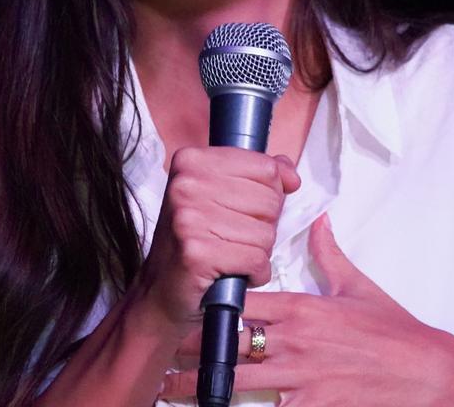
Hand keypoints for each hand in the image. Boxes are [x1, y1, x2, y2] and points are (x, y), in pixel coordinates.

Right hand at [133, 147, 301, 338]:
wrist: (161, 292)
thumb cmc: (197, 241)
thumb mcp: (222, 195)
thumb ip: (261, 176)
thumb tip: (292, 177)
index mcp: (192, 161)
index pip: (266, 167)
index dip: (268, 194)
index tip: (243, 210)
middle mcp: (186, 185)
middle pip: (269, 201)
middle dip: (263, 226)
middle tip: (234, 237)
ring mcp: (188, 219)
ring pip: (266, 233)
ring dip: (258, 252)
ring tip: (231, 255)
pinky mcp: (196, 254)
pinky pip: (257, 260)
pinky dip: (255, 273)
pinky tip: (233, 273)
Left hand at [163, 213, 453, 405]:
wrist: (431, 376)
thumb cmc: (396, 334)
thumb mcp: (360, 288)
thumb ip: (329, 254)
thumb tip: (318, 218)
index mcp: (303, 308)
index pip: (241, 303)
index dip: (206, 308)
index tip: (180, 310)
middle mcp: (296, 342)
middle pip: (228, 346)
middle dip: (190, 355)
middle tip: (156, 360)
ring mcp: (302, 380)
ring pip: (238, 383)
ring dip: (202, 389)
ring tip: (167, 395)